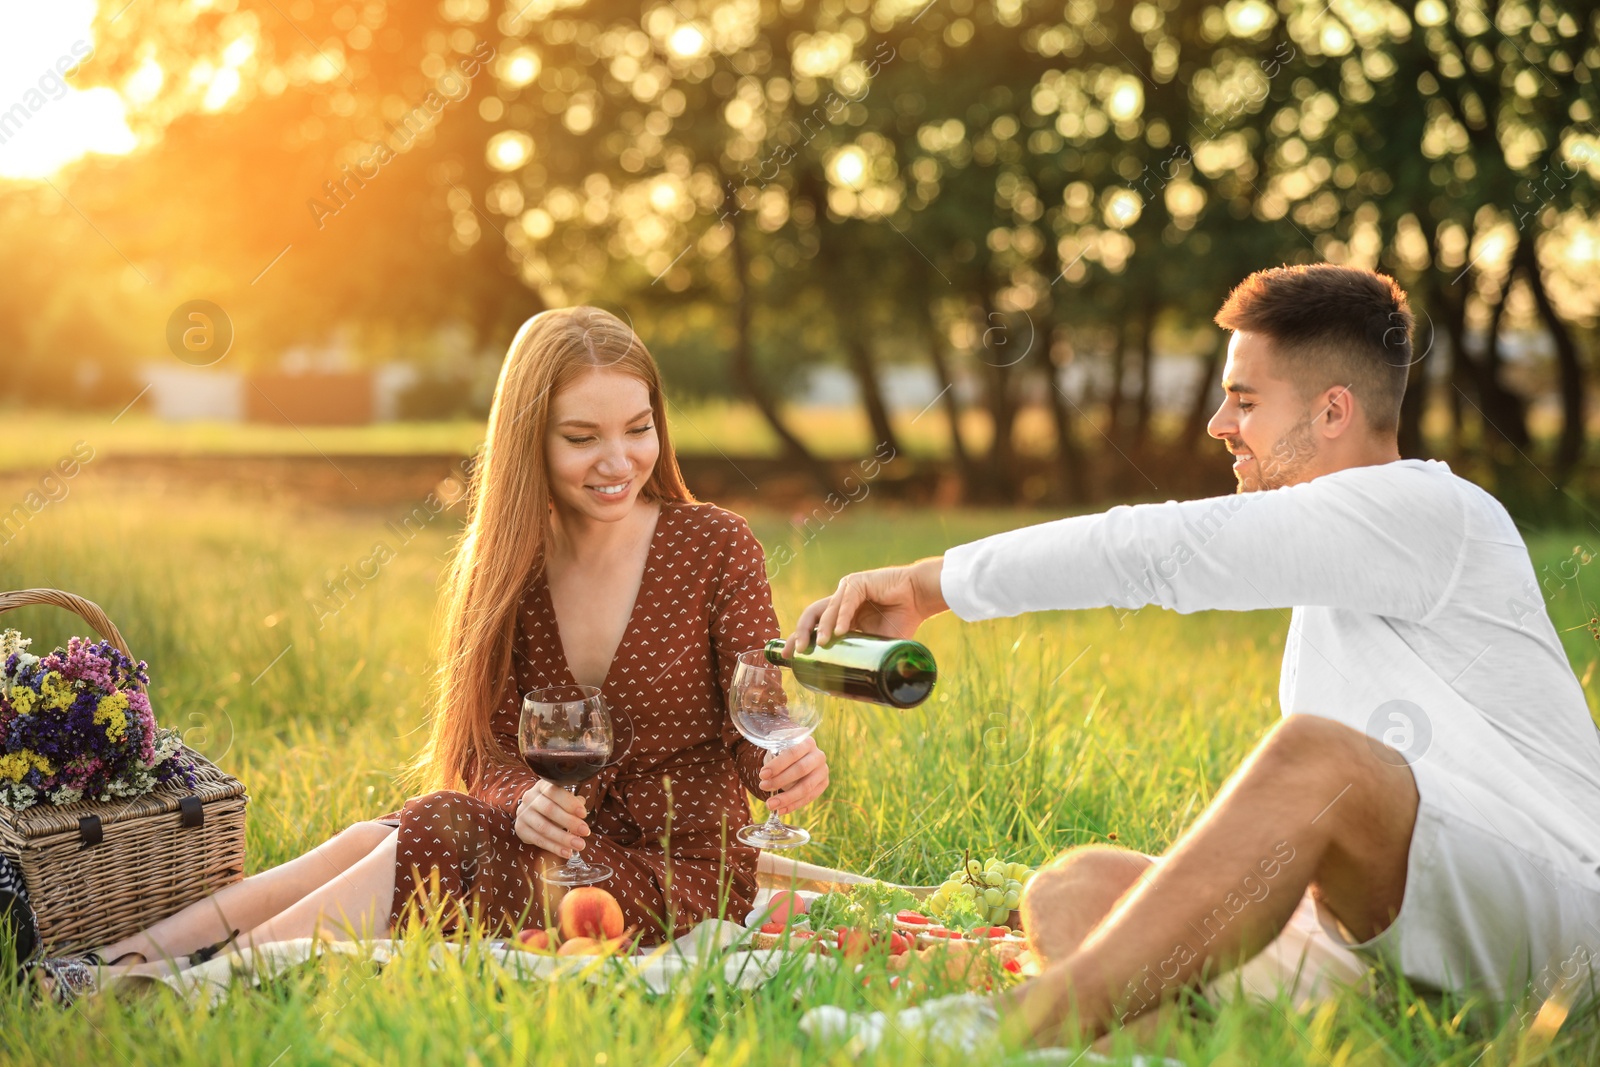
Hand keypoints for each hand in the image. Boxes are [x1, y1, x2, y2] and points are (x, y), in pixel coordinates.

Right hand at [514, 781, 590, 857]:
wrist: (530, 811)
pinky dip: (554, 847)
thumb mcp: (563, 798)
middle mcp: (530, 797)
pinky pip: (538, 840)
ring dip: (563, 838)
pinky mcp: (520, 828)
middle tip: (585, 832)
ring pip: (544, 827)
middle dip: (570, 822)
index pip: (554, 791)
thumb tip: (581, 809)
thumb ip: (573, 802)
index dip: (569, 802)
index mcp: (543, 786)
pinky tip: (566, 852)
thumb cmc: (553, 803)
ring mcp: (523, 813)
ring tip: (579, 845)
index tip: (583, 814)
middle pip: (549, 810)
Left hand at [758, 736, 828, 813]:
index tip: (762, 774)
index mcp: (808, 743)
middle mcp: (818, 756)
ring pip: (806, 787)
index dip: (777, 765)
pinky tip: (780, 810)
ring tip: (770, 804)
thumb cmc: (787, 754)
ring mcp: (823, 771)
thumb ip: (776, 756)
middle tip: (763, 786)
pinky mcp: (823, 784)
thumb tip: (764, 776)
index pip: (793, 753)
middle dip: (780, 780)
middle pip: (800, 770)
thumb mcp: (782, 749)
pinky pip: (808, 798)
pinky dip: (793, 806)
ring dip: (786, 798)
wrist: (802, 758)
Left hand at [784, 557, 948, 655]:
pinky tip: (840, 631)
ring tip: (821, 645)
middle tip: (797, 652)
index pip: (813, 626)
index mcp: (841, 615)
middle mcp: (840, 601)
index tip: (789, 658)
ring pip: (827, 609)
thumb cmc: (903, 620)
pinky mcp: (858, 583)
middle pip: (811, 615)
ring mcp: (847, 590)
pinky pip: (847, 601)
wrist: (921, 598)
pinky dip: (842, 616)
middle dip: (799, 633)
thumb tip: (862, 695)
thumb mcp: (879, 645)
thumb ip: (867, 660)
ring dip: (822, 628)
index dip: (798, 639)